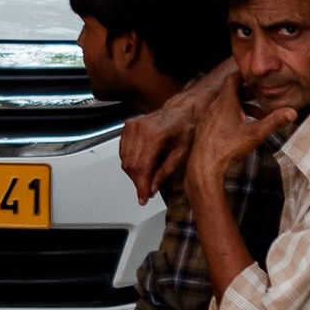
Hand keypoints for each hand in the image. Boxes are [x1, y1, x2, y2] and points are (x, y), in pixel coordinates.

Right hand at [119, 64, 223, 199]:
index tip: (143, 199)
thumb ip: (164, 172)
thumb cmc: (186, 129)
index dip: (141, 186)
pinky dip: (130, 161)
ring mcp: (132, 125)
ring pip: (124, 159)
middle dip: (137, 182)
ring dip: (133, 173)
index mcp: (155, 136)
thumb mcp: (182, 154)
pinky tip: (141, 166)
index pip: (142, 168)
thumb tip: (151, 188)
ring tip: (146, 179)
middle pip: (131, 165)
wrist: (182, 110)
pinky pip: (123, 150)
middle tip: (146, 192)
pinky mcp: (128, 125)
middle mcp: (140, 129)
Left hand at [192, 66, 288, 190]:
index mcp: (225, 102)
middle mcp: (214, 106)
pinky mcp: (206, 127)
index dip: (244, 75)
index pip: (232, 78)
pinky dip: (233, 115)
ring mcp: (208, 116)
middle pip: (231, 92)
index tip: (256, 77)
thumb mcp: (255, 134)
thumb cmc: (229, 148)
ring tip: (259, 117)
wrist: (205, 166)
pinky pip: (220, 114)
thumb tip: (292, 112)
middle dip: (248, 93)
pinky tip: (243, 128)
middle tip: (263, 97)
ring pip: (226, 105)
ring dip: (242, 107)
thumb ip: (274, 121)